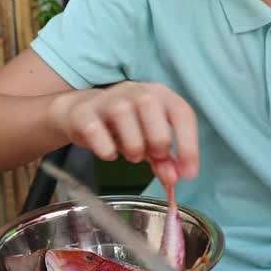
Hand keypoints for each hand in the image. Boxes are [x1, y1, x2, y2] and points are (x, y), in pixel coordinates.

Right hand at [49, 82, 198, 184]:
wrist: (81, 113)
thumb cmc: (124, 126)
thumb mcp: (149, 141)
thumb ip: (164, 160)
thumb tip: (174, 179)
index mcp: (159, 94)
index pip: (181, 113)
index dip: (189, 145)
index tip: (188, 173)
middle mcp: (135, 90)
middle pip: (151, 108)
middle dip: (158, 141)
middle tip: (154, 157)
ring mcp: (107, 98)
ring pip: (124, 117)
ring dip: (133, 146)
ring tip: (132, 155)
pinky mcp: (84, 113)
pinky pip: (96, 131)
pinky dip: (106, 149)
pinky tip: (110, 152)